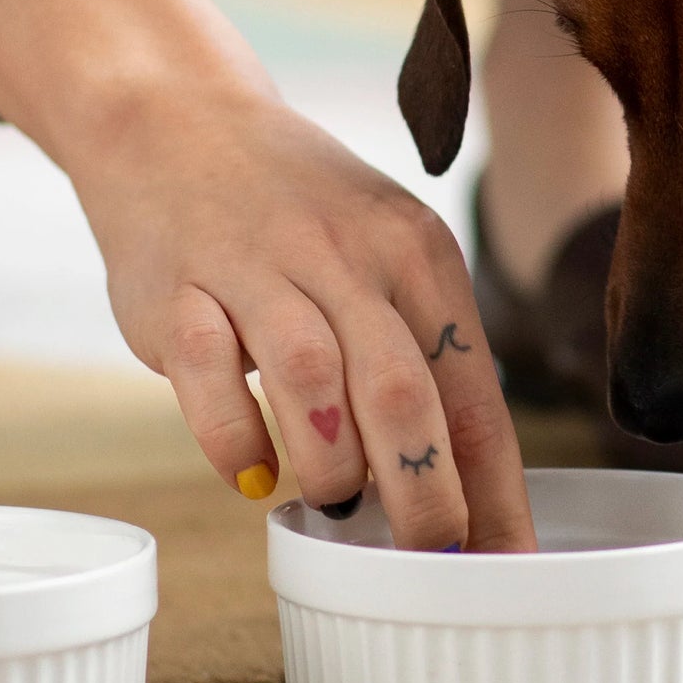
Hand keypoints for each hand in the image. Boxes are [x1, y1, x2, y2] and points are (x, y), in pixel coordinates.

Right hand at [0, 0, 535, 551]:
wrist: (176, 119)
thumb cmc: (299, 216)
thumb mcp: (383, 258)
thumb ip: (422, 356)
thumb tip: (467, 492)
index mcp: (417, 254)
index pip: (474, 391)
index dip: (493, 489)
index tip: (506, 563)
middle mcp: (345, 255)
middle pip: (403, 395)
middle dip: (424, 496)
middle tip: (426, 559)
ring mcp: (257, 267)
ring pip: (313, 383)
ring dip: (332, 467)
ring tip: (337, 504)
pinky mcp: (178, 290)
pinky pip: (211, 379)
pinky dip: (236, 443)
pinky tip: (254, 477)